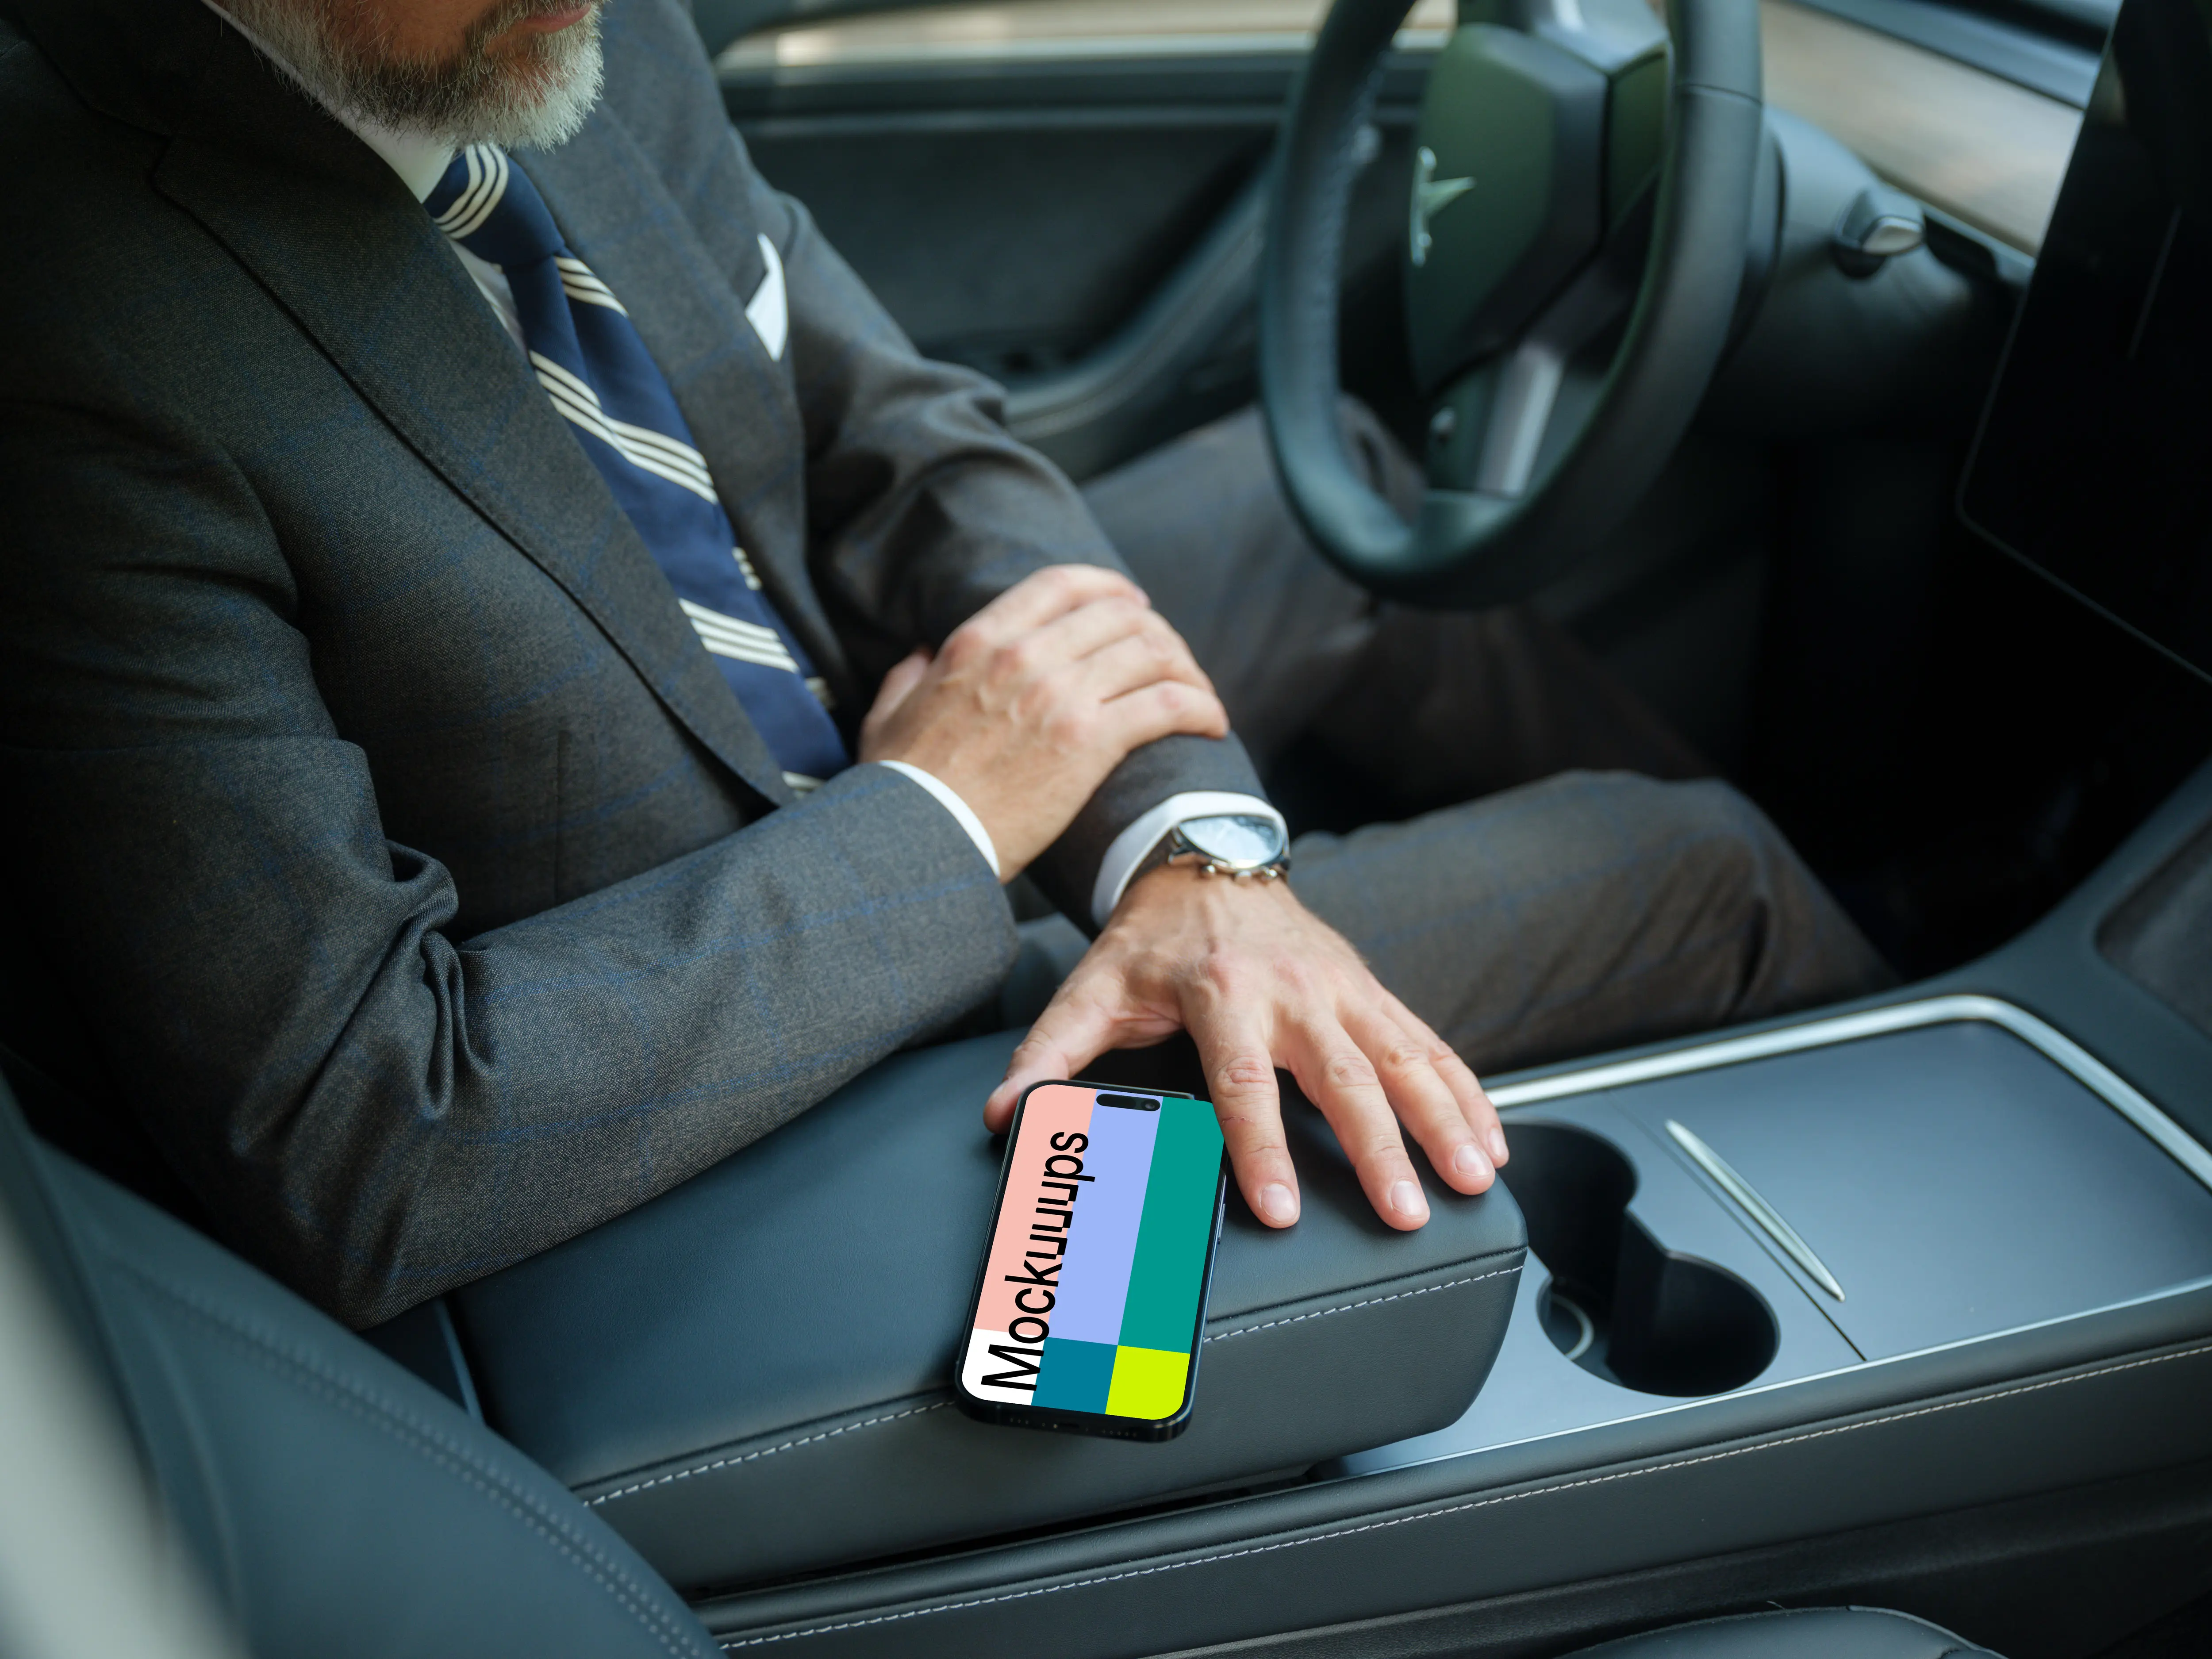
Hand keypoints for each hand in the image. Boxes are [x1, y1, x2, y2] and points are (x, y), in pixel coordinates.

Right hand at [858, 566, 1226, 877]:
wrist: (917, 843)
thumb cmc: (899, 789)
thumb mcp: (887, 717)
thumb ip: (906, 676)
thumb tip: (921, 655)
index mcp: (978, 641)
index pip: (1062, 584)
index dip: (1108, 587)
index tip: (1132, 603)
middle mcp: (1025, 656)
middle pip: (1120, 615)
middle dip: (1158, 633)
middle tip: (1173, 663)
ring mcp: (1060, 696)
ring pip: (1152, 653)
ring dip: (1187, 671)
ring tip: (1199, 698)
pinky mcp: (1090, 742)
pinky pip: (1168, 704)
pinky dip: (1200, 707)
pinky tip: (1212, 725)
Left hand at [985, 866, 1507, 1230]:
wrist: (1209, 860)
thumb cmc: (1153, 940)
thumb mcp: (1093, 987)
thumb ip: (1050, 1054)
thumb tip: (1006, 1114)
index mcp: (1222, 992)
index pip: (1243, 1080)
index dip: (1260, 1144)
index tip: (1279, 1204)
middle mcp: (1294, 989)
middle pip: (1343, 1076)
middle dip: (1377, 1147)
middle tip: (1401, 1211)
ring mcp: (1344, 989)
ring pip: (1404, 1058)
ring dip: (1443, 1122)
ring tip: (1471, 1180)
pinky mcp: (1374, 992)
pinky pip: (1429, 1044)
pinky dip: (1466, 1093)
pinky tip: (1490, 1142)